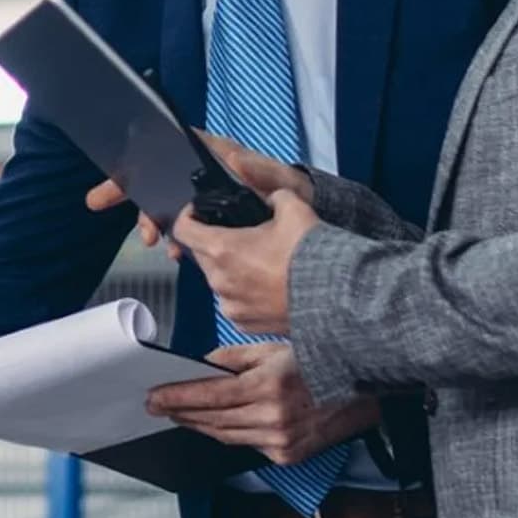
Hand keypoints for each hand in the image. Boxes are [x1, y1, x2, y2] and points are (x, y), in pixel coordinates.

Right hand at [86, 132, 314, 259]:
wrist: (309, 222)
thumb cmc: (296, 193)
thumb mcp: (283, 182)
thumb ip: (262, 171)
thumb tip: (234, 157)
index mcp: (217, 154)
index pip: (170, 144)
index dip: (139, 152)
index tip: (118, 168)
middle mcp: (204, 172)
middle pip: (155, 174)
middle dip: (127, 188)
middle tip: (99, 201)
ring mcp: (204, 196)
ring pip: (164, 203)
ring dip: (151, 221)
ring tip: (152, 241)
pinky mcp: (209, 219)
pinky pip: (181, 226)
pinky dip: (173, 239)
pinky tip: (175, 254)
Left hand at [146, 343, 377, 464]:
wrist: (358, 385)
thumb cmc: (314, 359)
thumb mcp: (270, 347)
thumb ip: (232, 357)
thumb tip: (202, 366)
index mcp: (267, 386)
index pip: (210, 395)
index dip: (178, 397)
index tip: (154, 396)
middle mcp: (273, 418)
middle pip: (213, 419)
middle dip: (181, 412)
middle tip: (156, 405)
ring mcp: (281, 441)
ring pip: (226, 436)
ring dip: (198, 426)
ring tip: (177, 414)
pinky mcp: (287, 454)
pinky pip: (246, 445)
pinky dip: (225, 434)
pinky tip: (210, 425)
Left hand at [173, 189, 317, 334]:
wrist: (335, 297)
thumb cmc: (311, 255)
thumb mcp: (292, 206)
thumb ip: (273, 194)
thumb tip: (270, 197)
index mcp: (222, 249)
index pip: (183, 229)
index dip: (189, 215)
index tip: (200, 212)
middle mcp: (220, 280)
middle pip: (200, 254)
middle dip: (213, 241)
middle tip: (240, 234)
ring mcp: (231, 305)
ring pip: (217, 279)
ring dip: (229, 267)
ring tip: (259, 260)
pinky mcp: (245, 323)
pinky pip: (233, 301)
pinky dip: (242, 291)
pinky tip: (266, 282)